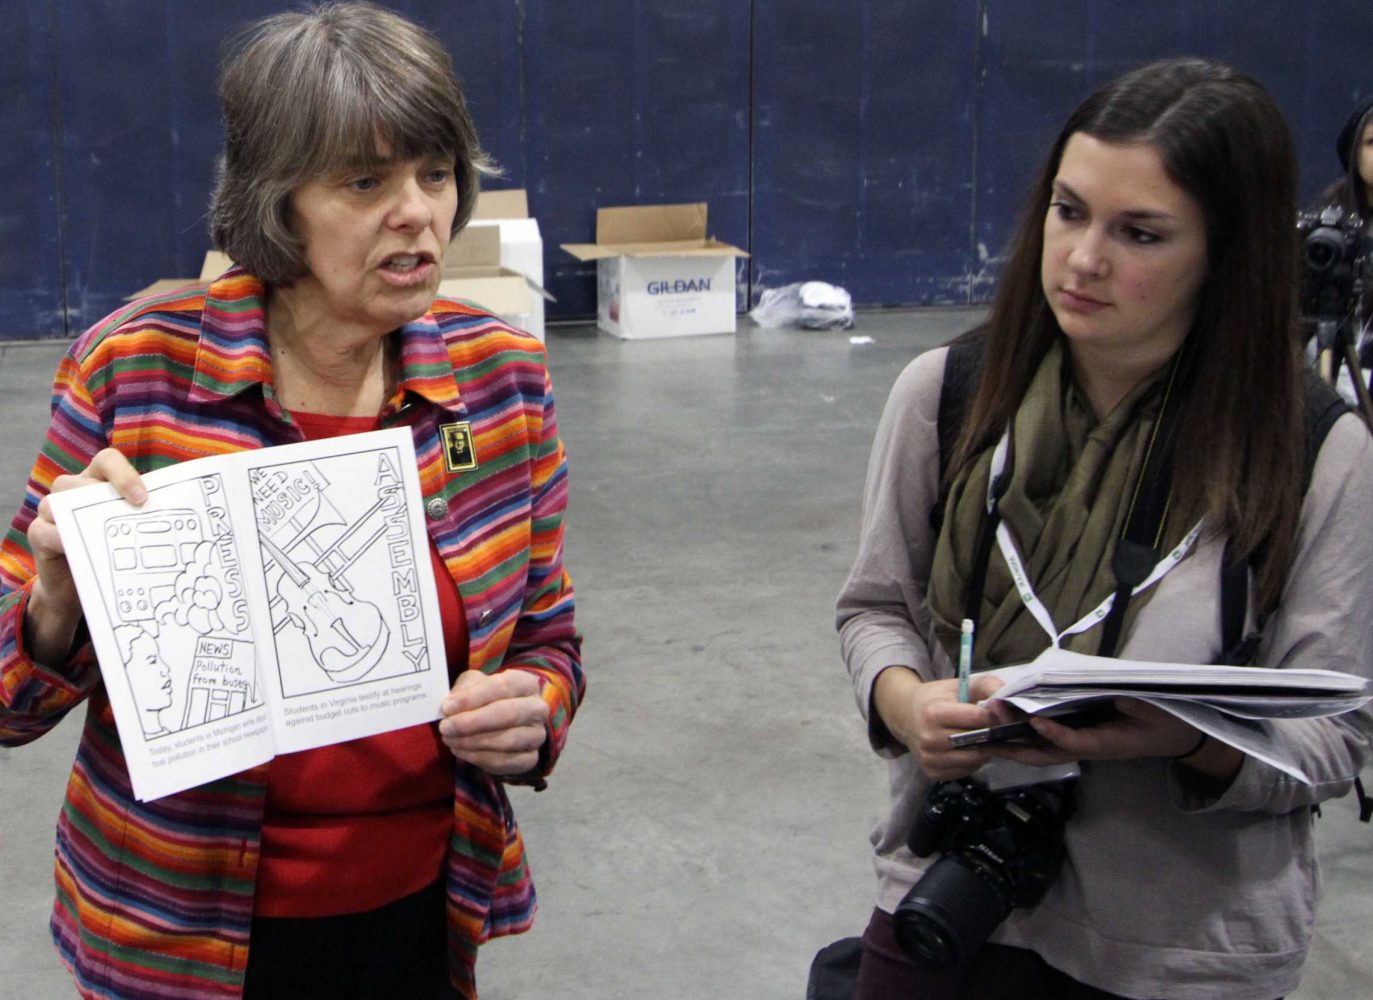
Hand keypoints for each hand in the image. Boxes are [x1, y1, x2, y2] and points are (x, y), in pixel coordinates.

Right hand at [25, 448, 145, 665]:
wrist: (82, 584)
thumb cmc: (113, 549)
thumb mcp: (132, 530)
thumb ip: (147, 517)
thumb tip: (192, 518)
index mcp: (98, 482)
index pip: (107, 460)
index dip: (123, 473)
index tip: (144, 498)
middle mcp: (72, 491)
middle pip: (78, 480)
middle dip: (103, 495)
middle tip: (129, 515)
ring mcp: (51, 511)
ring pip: (58, 500)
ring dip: (81, 515)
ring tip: (104, 534)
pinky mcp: (38, 534)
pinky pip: (44, 530)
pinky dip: (62, 537)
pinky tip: (78, 547)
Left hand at [438, 669, 549, 775]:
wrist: (499, 723)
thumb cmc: (484, 699)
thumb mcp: (473, 685)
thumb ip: (464, 691)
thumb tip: (451, 706)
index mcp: (526, 684)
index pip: (503, 686)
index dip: (473, 697)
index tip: (448, 706)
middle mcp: (538, 709)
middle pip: (508, 714)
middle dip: (472, 722)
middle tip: (446, 727)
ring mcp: (537, 735)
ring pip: (507, 741)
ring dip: (472, 742)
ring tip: (450, 739)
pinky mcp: (531, 759)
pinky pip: (505, 762)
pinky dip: (478, 759)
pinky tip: (460, 751)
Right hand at [872, 668, 1005, 780]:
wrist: (905, 716)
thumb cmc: (936, 698)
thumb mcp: (959, 685)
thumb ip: (987, 686)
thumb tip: (1008, 701)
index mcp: (934, 713)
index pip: (978, 718)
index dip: (996, 715)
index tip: (1004, 713)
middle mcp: (929, 738)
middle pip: (978, 741)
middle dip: (993, 734)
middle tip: (998, 727)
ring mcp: (929, 759)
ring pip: (975, 759)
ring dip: (985, 749)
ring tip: (982, 737)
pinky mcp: (932, 773)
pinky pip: (966, 770)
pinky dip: (974, 761)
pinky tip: (968, 748)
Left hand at [985, 697, 1239, 779]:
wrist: (1173, 734)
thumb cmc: (1162, 721)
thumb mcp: (1149, 710)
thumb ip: (1130, 705)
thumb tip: (1115, 697)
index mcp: (1106, 743)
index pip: (1075, 743)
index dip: (1054, 734)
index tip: (1034, 721)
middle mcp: (1088, 748)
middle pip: (1045, 752)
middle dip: (1016, 741)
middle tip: (992, 720)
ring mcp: (1081, 745)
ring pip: (1040, 749)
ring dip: (1013, 739)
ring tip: (988, 721)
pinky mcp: (1077, 739)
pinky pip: (1045, 741)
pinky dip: (1023, 734)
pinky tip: (1005, 723)